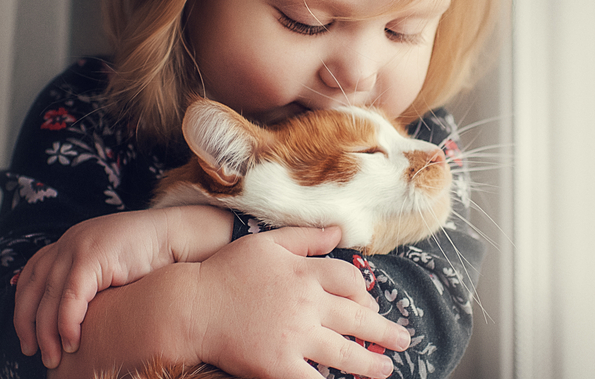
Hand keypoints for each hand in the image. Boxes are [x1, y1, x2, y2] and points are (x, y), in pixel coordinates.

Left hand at [15, 205, 232, 367]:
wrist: (176, 237)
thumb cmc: (150, 259)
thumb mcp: (109, 269)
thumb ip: (88, 283)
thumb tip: (70, 316)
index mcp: (70, 242)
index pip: (32, 274)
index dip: (23, 305)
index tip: (26, 333)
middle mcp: (68, 241)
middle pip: (33, 287)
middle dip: (28, 324)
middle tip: (33, 351)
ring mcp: (78, 246)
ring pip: (49, 297)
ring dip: (47, 331)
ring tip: (53, 355)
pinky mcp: (91, 257)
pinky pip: (70, 297)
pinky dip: (67, 323)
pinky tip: (72, 341)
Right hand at [189, 226, 411, 378]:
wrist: (191, 307)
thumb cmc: (226, 273)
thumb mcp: (266, 243)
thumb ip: (305, 236)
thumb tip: (339, 230)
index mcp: (305, 272)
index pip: (350, 280)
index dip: (365, 292)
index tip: (371, 303)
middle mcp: (306, 303)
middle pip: (358, 317)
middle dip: (385, 330)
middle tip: (404, 339)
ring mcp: (294, 336)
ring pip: (345, 352)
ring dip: (371, 363)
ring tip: (386, 368)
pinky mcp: (278, 364)